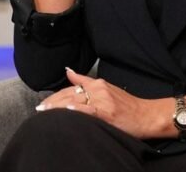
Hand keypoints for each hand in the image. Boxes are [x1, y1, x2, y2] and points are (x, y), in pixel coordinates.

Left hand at [35, 67, 165, 138]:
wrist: (147, 115)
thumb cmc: (127, 105)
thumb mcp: (106, 88)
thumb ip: (85, 80)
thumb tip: (68, 71)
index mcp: (97, 84)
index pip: (71, 88)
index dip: (56, 95)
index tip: (44, 102)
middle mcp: (98, 89)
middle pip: (70, 94)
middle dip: (53, 102)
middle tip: (39, 109)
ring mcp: (102, 100)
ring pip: (75, 101)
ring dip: (57, 107)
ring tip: (44, 111)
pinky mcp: (107, 112)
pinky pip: (89, 110)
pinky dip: (77, 110)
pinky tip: (66, 111)